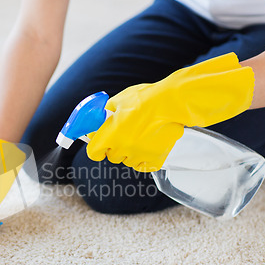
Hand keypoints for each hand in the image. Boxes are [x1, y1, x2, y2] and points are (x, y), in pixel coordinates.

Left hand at [87, 53, 254, 171]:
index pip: (93, 153)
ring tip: (139, 135)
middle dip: (114, 146)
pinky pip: (143, 165)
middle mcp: (122, 149)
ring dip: (130, 152)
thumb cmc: (145, 99)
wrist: (170, 103)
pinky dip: (143, 158)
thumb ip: (103, 114)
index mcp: (110, 135)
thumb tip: (96, 122)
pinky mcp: (154, 159)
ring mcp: (138, 155)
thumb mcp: (118, 101)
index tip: (99, 144)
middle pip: (111, 156)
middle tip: (123, 133)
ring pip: (127, 160)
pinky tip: (147, 145)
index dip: (95, 147)